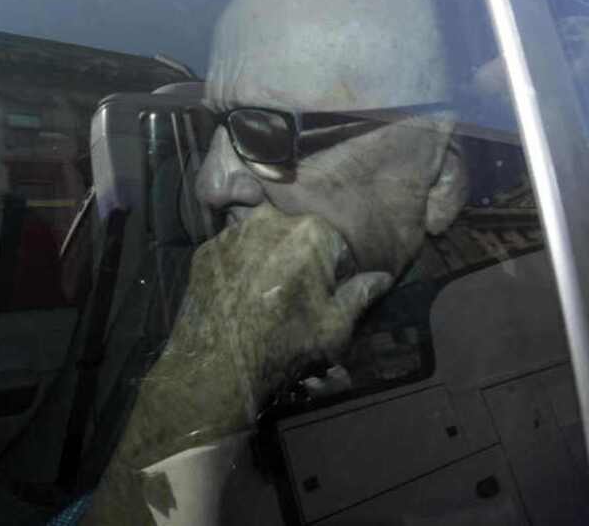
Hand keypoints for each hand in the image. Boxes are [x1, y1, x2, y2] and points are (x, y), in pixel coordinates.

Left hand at [176, 202, 393, 415]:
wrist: (215, 368)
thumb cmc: (284, 346)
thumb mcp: (335, 326)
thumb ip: (361, 294)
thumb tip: (382, 277)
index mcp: (311, 231)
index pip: (336, 246)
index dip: (336, 274)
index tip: (327, 299)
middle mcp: (270, 219)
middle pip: (298, 237)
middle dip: (303, 261)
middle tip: (296, 299)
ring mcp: (232, 232)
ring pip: (264, 239)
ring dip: (271, 260)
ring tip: (266, 299)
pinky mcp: (205, 249)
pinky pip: (235, 251)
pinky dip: (241, 267)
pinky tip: (240, 298)